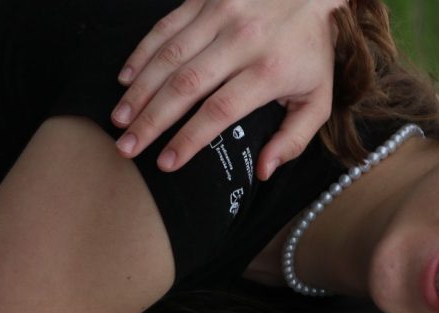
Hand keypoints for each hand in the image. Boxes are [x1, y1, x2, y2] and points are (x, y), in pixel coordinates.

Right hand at [111, 0, 341, 178]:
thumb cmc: (312, 50)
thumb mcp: (318, 98)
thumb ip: (293, 139)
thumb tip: (264, 170)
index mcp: (269, 71)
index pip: (218, 111)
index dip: (188, 139)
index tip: (165, 163)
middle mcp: (242, 40)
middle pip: (185, 86)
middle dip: (151, 120)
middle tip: (127, 146)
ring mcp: (221, 14)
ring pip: (169, 56)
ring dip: (140, 90)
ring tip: (120, 118)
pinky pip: (166, 26)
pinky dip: (143, 52)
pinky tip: (126, 78)